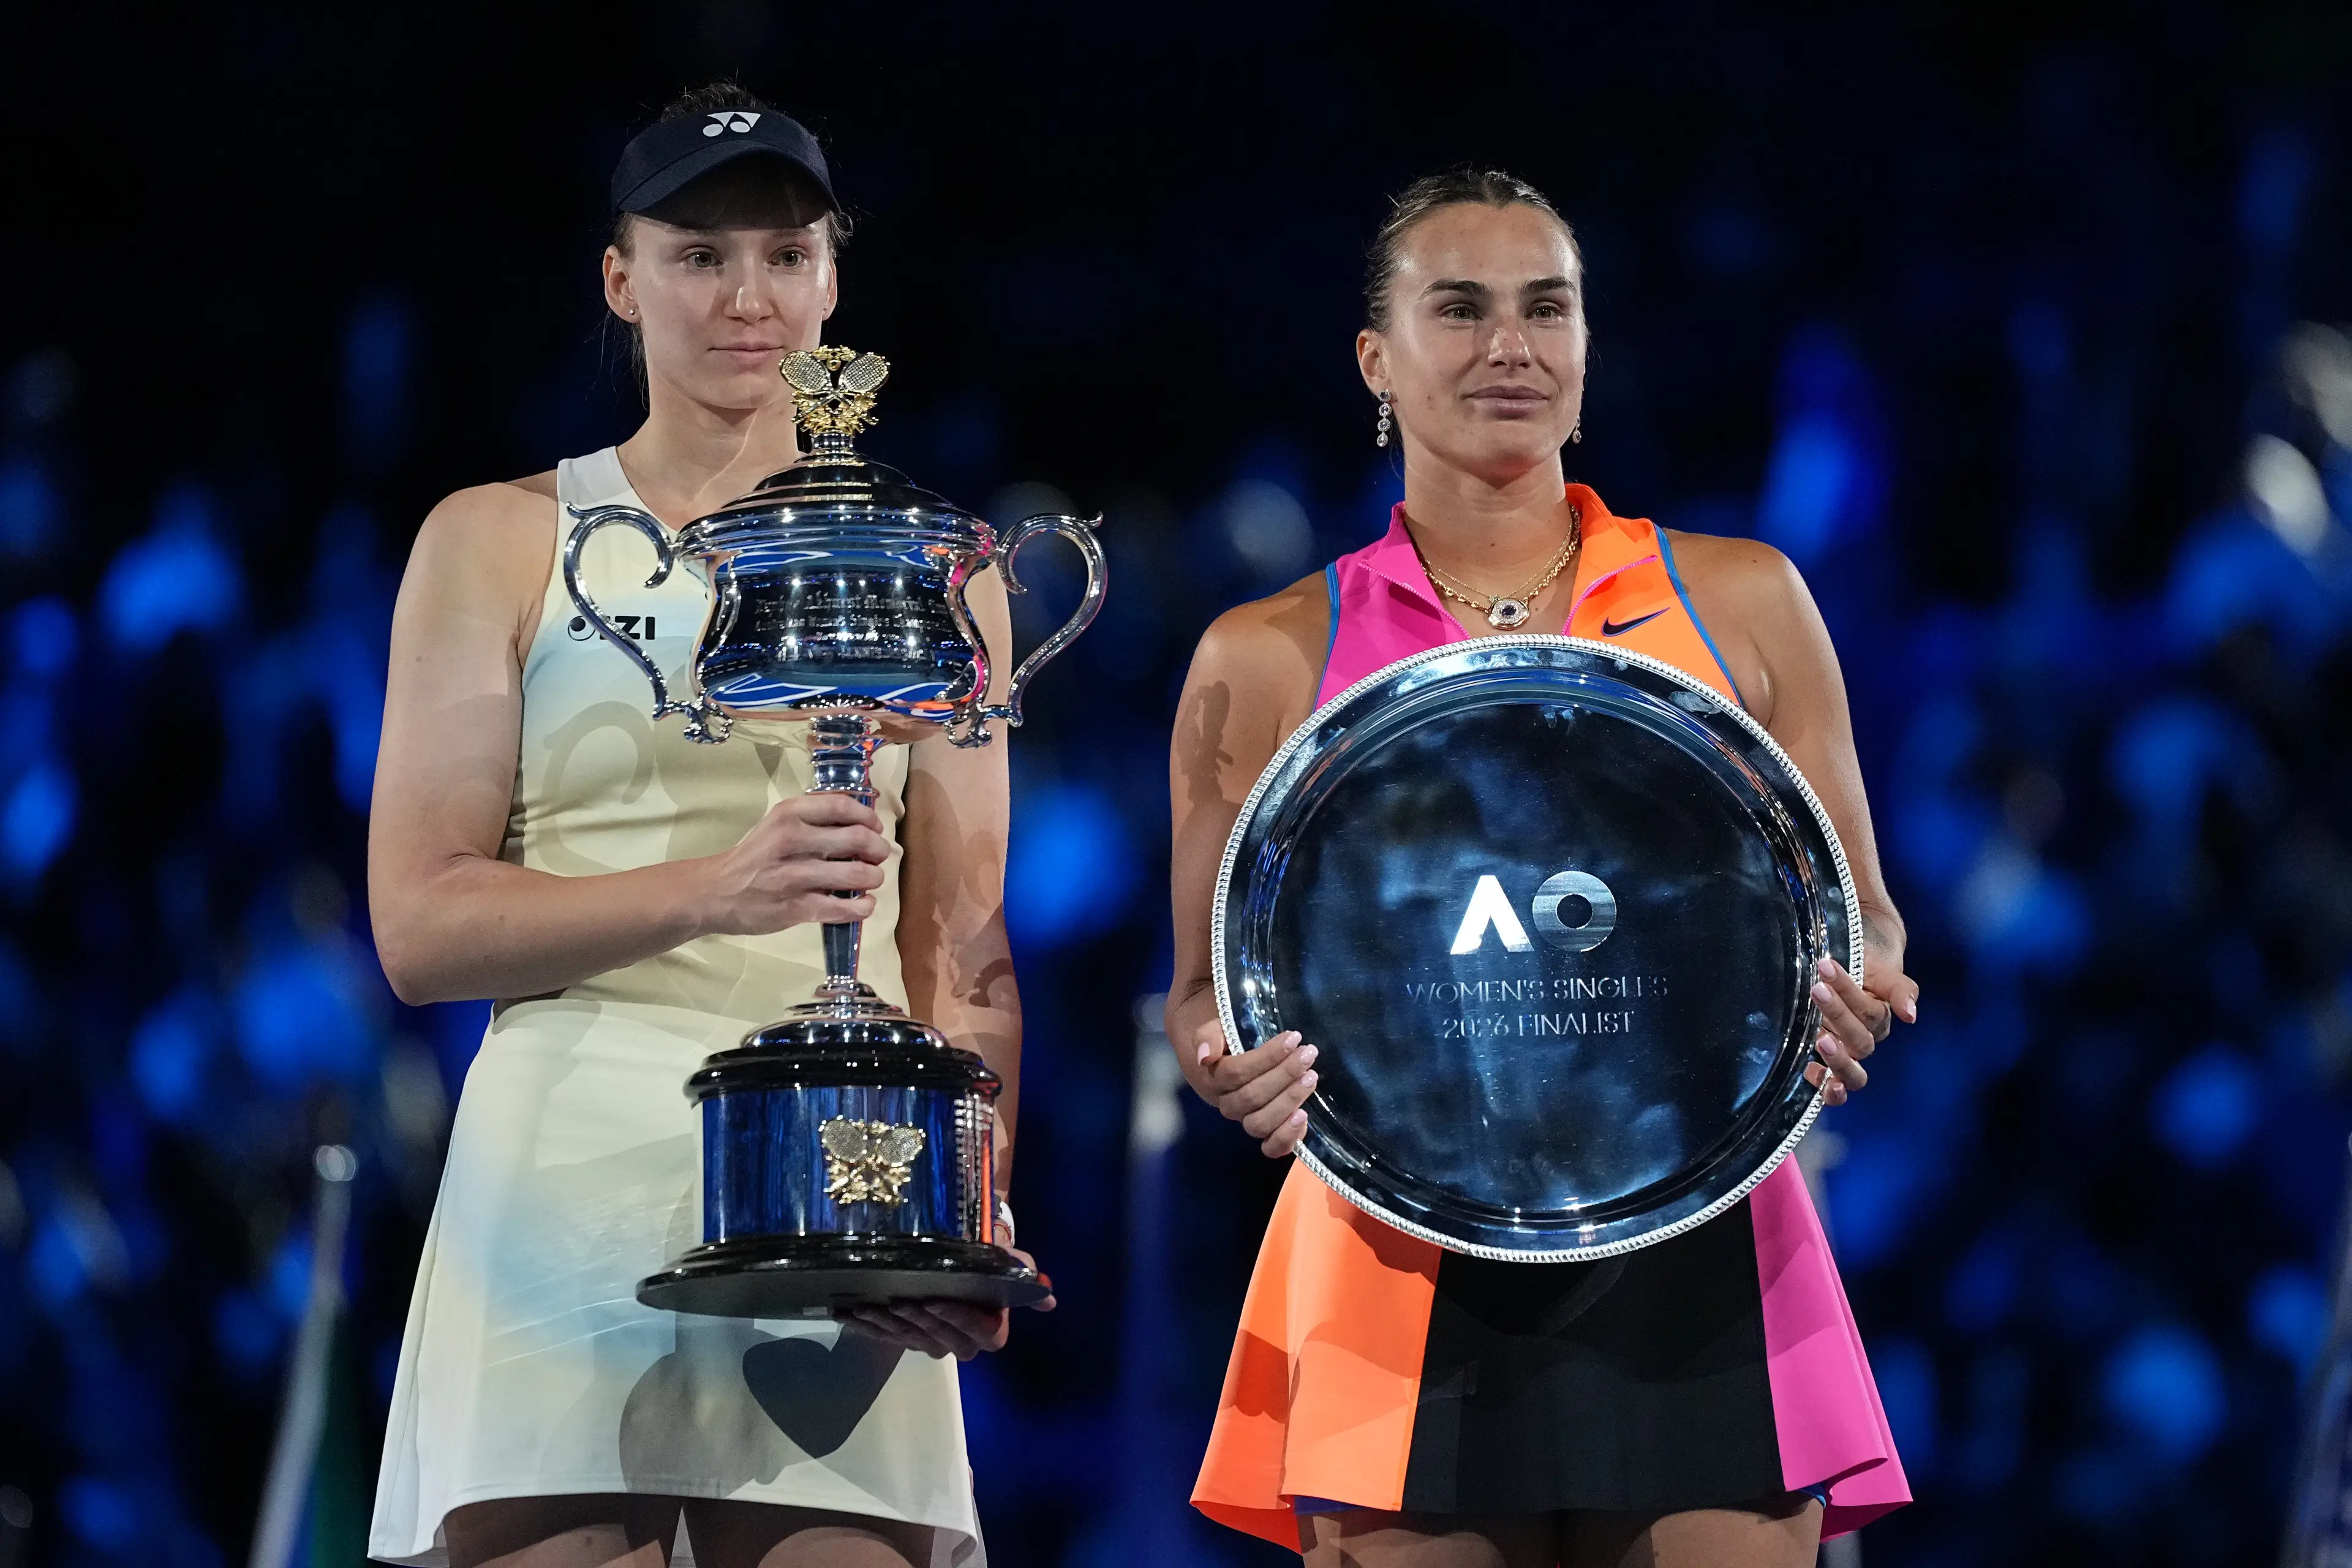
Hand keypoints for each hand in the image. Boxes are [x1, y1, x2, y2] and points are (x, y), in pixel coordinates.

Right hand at [699, 792, 890, 935]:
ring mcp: (794, 876)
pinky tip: (864, 904)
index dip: (868, 817)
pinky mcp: (796, 908)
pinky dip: (862, 907)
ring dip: (874, 877)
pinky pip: (843, 908)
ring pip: (856, 874)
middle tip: (878, 855)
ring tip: (871, 879)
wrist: (715, 892)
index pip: (842, 806)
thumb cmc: (753, 856)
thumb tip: (860, 819)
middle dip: (878, 849)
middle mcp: (792, 841)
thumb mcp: (777, 823)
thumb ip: (813, 818)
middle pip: (857, 839)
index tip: (875, 827)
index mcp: (789, 814)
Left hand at [839, 1248, 1055, 1359]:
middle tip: (898, 1301)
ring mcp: (931, 1341)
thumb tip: (1049, 1299)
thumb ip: (1023, 1274)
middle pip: (940, 1339)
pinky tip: (847, 1315)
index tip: (936, 1300)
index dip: (957, 1319)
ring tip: (867, 1307)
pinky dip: (866, 1327)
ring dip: (887, 1326)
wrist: (967, 1256)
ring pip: (910, 1340)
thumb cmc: (990, 1256)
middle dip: (918, 1322)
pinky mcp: (906, 1336)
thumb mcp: (1009, 1260)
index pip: (979, 1333)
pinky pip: (886, 1337)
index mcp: (990, 1329)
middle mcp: (961, 1342)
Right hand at [1193, 1021, 1316, 1157]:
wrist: (1235, 1065)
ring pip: (1261, 1123)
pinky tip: (1303, 1116)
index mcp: (1216, 1079)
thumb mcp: (1218, 1030)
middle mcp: (1230, 1106)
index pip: (1237, 1071)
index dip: (1267, 1056)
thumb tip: (1206, 1057)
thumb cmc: (1232, 1044)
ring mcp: (1248, 1122)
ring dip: (1289, 1100)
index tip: (1292, 1038)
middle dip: (1284, 1074)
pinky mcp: (1268, 1136)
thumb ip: (1209, 1037)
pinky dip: (1287, 1137)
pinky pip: (1272, 1148)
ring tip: (1311, 1078)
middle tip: (1307, 1054)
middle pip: (1252, 1096)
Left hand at [1804, 944, 1919, 1106]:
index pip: (1869, 1012)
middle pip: (1859, 1040)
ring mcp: (1844, 1057)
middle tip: (1818, 990)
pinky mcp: (1822, 1066)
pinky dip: (1822, 1086)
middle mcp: (1862, 1042)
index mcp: (1879, 1021)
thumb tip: (1910, 1015)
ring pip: (1851, 1071)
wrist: (1844, 971)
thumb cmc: (1863, 972)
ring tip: (1822, 1040)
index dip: (1847, 989)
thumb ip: (1900, 990)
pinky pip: (1827, 1086)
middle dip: (1839, 1015)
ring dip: (1838, 1059)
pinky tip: (1811, 1072)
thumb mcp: (1881, 973)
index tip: (1826, 966)